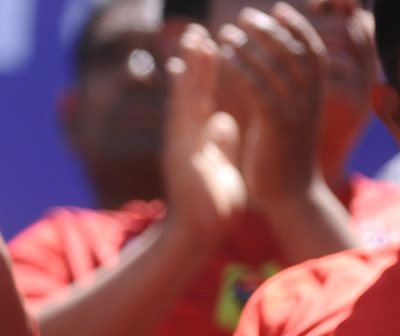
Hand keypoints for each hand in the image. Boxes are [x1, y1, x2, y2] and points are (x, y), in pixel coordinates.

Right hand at [161, 24, 245, 244]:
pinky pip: (184, 117)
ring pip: (185, 98)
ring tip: (192, 41)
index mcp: (196, 140)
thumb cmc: (212, 205)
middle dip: (193, 62)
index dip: (204, 73)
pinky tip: (184, 72)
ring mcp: (181, 144)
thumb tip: (226, 120)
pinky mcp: (182, 152)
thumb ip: (221, 141)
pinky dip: (184, 93)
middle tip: (194, 31)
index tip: (206, 46)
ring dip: (188, 69)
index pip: (200, 100)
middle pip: (189, 92)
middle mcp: (184, 138)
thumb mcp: (221, 165)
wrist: (197, 233)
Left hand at [217, 4, 327, 205]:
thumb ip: (279, 96)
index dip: (295, 27)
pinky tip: (226, 58)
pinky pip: (260, 88)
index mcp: (314, 96)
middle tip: (246, 15)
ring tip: (227, 33)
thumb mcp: (285, 121)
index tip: (277, 9)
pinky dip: (244, 69)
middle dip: (270, 29)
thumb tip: (267, 74)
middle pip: (294, 51)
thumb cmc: (282, 159)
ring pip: (276, 66)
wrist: (289, 196)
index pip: (310, 50)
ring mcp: (295, 111)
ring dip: (251, 45)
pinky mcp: (277, 125)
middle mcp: (309, 99)